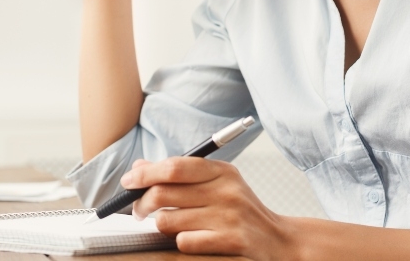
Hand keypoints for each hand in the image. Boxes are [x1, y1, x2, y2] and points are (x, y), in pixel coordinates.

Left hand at [123, 157, 298, 260]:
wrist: (280, 240)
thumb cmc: (240, 210)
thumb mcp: (217, 183)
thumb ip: (179, 174)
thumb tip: (139, 168)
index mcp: (221, 171)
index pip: (174, 167)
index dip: (145, 174)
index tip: (129, 182)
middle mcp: (226, 191)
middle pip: (164, 194)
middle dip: (142, 204)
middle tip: (139, 211)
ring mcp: (229, 216)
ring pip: (169, 221)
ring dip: (163, 225)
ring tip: (173, 225)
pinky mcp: (231, 241)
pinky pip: (185, 242)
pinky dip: (183, 242)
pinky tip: (194, 239)